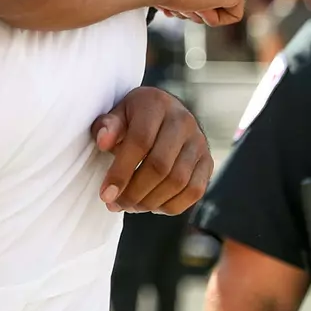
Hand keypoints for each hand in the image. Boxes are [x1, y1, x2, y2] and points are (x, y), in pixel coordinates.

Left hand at [93, 86, 211, 215]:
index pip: (140, 142)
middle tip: (115, 205)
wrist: (164, 112)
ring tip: (129, 206)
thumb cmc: (134, 116)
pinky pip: (194, 191)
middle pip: (160, 166)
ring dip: (150, 201)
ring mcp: (199, 142)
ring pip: (178, 181)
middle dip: (134, 192)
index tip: (105, 194)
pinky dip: (171, 205)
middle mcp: (183, 121)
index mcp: (156, 104)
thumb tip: (103, 142)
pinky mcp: (207, 161)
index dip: (121, 172)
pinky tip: (151, 206)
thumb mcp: (117, 114)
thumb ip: (107, 127)